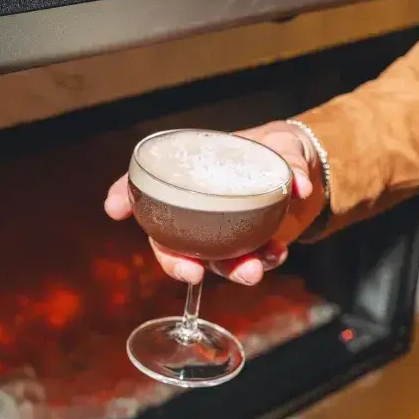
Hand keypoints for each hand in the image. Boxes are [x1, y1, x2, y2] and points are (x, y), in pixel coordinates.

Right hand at [104, 121, 324, 285]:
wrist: (304, 175)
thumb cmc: (277, 151)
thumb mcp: (280, 146)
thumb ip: (287, 162)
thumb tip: (298, 188)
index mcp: (194, 181)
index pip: (151, 189)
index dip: (126, 196)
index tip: (114, 209)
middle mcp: (200, 211)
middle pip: (171, 242)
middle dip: (174, 263)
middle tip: (190, 271)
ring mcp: (224, 234)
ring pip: (212, 261)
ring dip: (229, 272)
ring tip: (250, 271)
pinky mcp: (249, 248)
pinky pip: (250, 261)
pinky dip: (264, 262)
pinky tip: (276, 254)